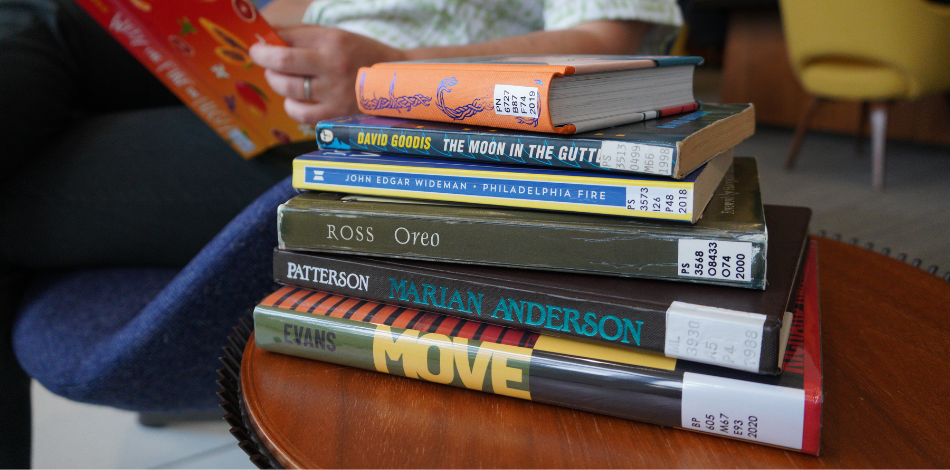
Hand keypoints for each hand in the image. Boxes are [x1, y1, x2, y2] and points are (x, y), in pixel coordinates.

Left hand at [249, 25, 407, 123]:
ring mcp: (334, 92)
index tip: (258, 45)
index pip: (288, 38)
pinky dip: (291, 106)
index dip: (266, 42)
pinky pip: (300, 113)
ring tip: (281, 78)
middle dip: (263, 59)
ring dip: (276, 81)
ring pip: (287, 88)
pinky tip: (295, 100)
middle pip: (282, 61)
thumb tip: (268, 35)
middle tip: (261, 58)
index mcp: (334, 40)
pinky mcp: (336, 114)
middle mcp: (333, 65)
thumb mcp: (338, 37)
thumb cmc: (361, 56)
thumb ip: (304, 35)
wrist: (396, 83)